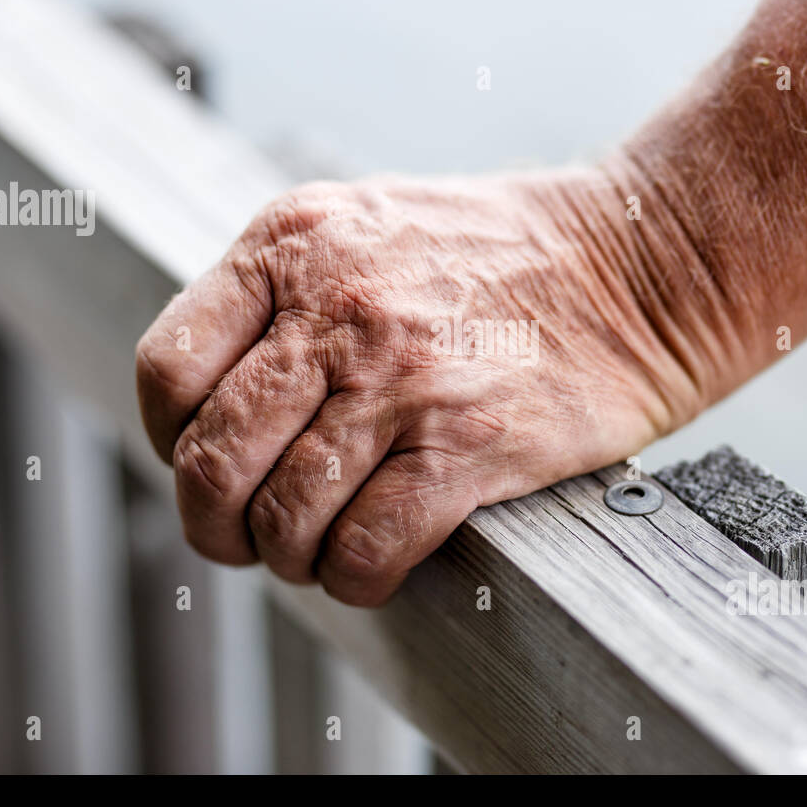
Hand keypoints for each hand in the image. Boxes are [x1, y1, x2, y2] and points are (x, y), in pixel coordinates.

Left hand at [135, 167, 705, 604]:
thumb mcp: (366, 227)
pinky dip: (354, 578)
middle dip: (215, 526)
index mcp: (294, 245)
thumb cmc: (502, 254)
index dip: (171, 440)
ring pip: (284, 519)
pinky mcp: (468, 445)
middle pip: (210, 461)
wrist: (638, 261)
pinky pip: (365, 549)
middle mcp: (336, 309)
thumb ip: (283, 293)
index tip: (207, 460)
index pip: (167, 371)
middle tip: (245, 537)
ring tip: (320, 549)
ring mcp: (402, 379)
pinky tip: (373, 564)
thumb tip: (213, 398)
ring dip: (289, 558)